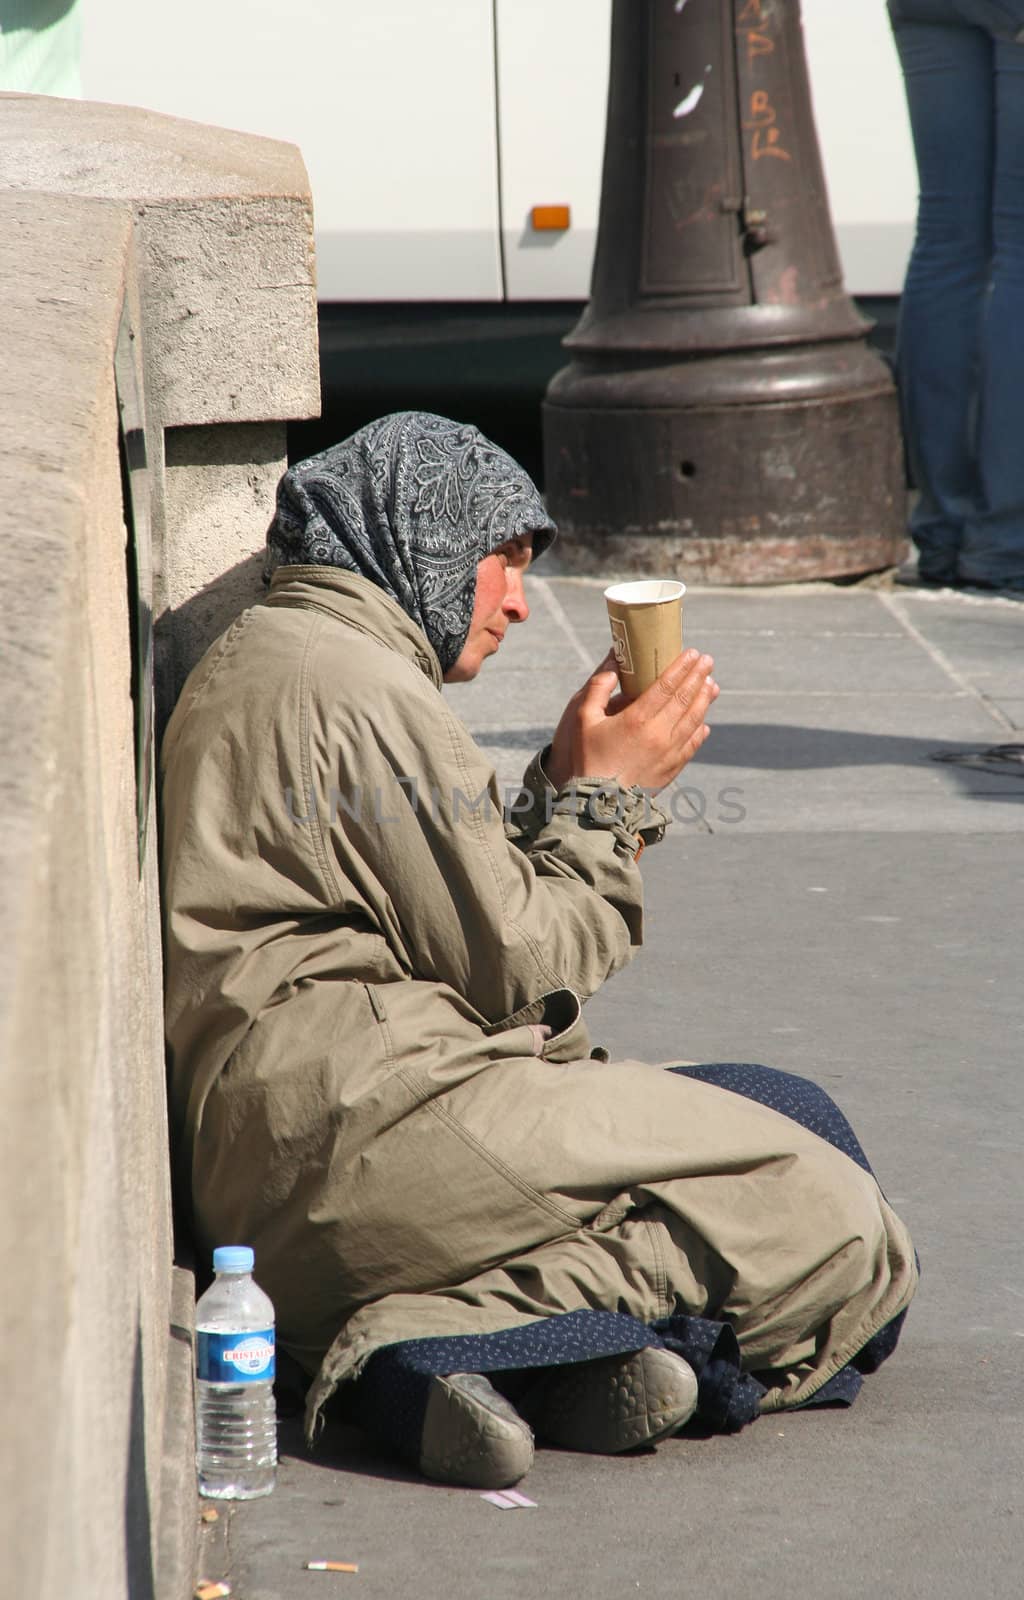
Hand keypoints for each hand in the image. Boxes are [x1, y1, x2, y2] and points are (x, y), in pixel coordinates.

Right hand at [545, 648, 718, 793]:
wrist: (598, 803)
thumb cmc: (586, 758)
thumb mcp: (582, 720)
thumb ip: (597, 689)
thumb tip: (614, 667)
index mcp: (636, 719)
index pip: (667, 685)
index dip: (681, 667)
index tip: (693, 653)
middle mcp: (658, 734)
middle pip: (685, 699)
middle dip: (698, 677)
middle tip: (708, 661)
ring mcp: (668, 753)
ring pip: (693, 721)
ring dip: (704, 700)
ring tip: (712, 685)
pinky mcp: (671, 770)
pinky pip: (691, 746)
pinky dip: (699, 731)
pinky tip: (704, 723)